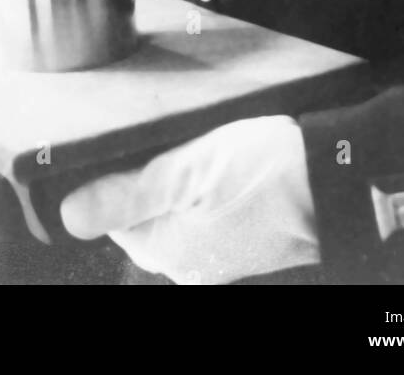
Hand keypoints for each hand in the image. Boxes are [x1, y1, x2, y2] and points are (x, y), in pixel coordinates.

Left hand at [60, 116, 319, 284]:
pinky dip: (205, 188)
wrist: (333, 181)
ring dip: (178, 178)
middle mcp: (187, 263)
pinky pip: (205, 213)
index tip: (133, 146)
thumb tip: (70, 216)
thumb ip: (127, 195)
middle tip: (172, 140)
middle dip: (149, 174)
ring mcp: (217, 254)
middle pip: (143, 212)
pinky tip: (221, 164)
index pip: (112, 216)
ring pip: (175, 210)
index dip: (115, 176)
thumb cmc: (265, 174)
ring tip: (200, 148)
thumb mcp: (186, 172)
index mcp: (165, 251)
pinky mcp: (241, 239)